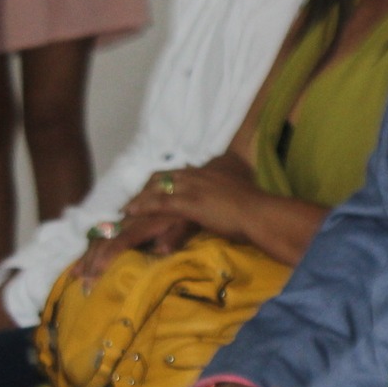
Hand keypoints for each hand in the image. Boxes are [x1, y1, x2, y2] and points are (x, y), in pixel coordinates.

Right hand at [73, 212, 193, 284]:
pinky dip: (93, 245)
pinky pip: (105, 230)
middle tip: (82, 284)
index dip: (105, 258)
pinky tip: (86, 258)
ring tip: (75, 274)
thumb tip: (162, 250)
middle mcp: (130, 219)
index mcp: (144, 222)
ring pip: (101, 235)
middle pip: (104, 240)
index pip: (120, 241)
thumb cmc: (188, 213)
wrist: (185, 189)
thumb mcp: (186, 224)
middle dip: (90, 262)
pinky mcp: (126, 218)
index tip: (93, 277)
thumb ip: (174, 235)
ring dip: (88, 255)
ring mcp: (126, 218)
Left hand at [124, 165, 258, 242]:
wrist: (262, 213)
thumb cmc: (257, 208)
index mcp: (210, 173)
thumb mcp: (240, 194)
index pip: (178, 173)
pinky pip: (160, 203)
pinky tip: (131, 212)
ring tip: (125, 209)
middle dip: (145, 189)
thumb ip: (229, 194)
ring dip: (139, 199)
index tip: (150, 190)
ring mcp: (193, 188)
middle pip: (163, 178)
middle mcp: (198, 176)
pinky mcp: (190, 203)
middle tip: (132, 201)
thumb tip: (229, 200)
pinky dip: (144, 206)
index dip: (161, 182)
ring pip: (158, 190)